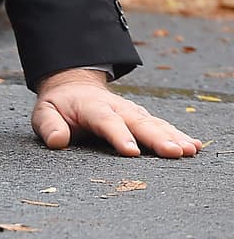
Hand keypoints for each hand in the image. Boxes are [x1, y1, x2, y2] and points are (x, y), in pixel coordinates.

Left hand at [32, 68, 202, 157]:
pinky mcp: (142, 118)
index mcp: (92, 106)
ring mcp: (132, 112)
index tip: (132, 151)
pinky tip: (194, 146)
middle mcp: (117, 107)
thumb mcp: (44, 113)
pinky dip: (178, 134)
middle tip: (174, 152)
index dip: (119, 135)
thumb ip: (49, 126)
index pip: (106, 121)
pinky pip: (162, 126)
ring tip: (188, 150)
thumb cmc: (59, 106)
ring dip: (172, 136)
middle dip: (157, 137)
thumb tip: (57, 141)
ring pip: (154, 124)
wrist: (74, 86)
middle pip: (138, 122)